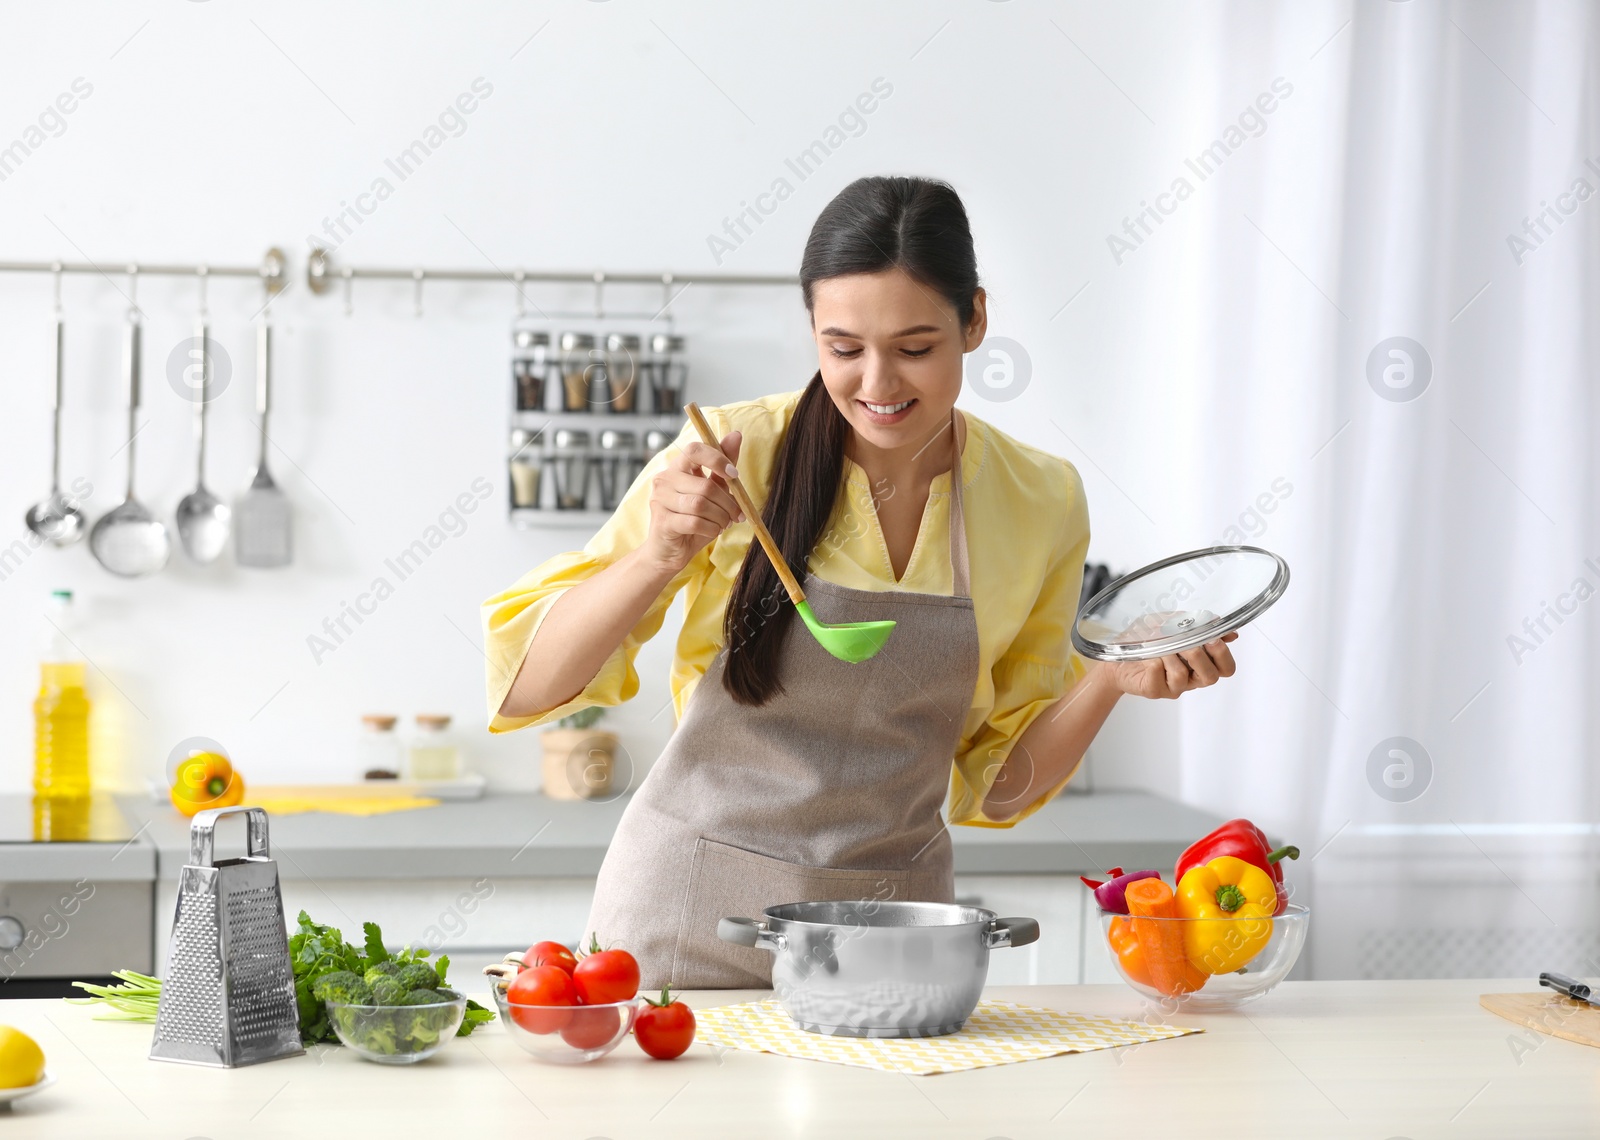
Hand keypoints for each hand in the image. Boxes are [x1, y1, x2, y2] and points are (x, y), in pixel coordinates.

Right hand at [641, 431, 743, 575]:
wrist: (670, 552)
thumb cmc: (693, 520)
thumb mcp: (712, 492)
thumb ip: (722, 465)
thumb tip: (736, 434)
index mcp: (677, 468)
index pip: (694, 450)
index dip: (717, 459)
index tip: (734, 475)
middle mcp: (664, 479)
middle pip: (705, 485)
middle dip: (728, 502)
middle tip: (737, 514)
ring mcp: (660, 500)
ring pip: (701, 504)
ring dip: (721, 517)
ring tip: (724, 523)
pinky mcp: (662, 521)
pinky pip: (695, 521)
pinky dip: (711, 528)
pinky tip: (712, 530)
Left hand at [1100, 633, 1237, 699]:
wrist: (1115, 650)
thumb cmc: (1146, 636)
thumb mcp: (1173, 622)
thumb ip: (1200, 625)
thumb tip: (1230, 632)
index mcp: (1201, 663)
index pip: (1226, 668)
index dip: (1223, 654)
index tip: (1212, 638)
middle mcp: (1191, 678)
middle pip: (1212, 676)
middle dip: (1200, 656)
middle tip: (1189, 643)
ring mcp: (1173, 687)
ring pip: (1183, 675)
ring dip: (1171, 654)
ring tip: (1160, 645)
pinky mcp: (1155, 690)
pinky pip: (1160, 675)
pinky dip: (1155, 660)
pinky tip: (1148, 655)